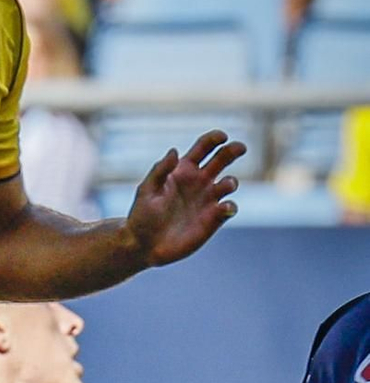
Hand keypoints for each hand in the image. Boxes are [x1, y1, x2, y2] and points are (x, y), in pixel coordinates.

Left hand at [125, 130, 244, 268]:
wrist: (144, 245)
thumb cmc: (142, 215)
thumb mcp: (147, 190)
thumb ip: (161, 170)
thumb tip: (174, 151)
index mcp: (184, 169)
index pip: (204, 147)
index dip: (215, 138)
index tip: (222, 137)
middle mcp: (199, 181)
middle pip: (223, 159)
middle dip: (233, 150)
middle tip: (240, 148)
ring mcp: (208, 200)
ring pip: (229, 183)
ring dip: (230, 182)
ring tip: (224, 185)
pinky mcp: (213, 219)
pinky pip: (229, 208)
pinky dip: (230, 206)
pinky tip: (223, 208)